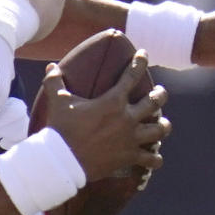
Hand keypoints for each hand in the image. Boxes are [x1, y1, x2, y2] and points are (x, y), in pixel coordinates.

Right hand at [42, 52, 169, 183]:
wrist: (63, 160)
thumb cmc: (60, 129)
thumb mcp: (57, 101)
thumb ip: (55, 81)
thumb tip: (50, 66)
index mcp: (113, 100)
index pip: (132, 74)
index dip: (140, 61)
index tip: (144, 54)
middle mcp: (127, 118)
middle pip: (155, 101)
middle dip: (160, 95)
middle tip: (159, 93)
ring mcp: (130, 139)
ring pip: (159, 130)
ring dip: (163, 126)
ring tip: (163, 124)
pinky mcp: (129, 157)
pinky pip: (151, 159)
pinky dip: (154, 158)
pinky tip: (155, 158)